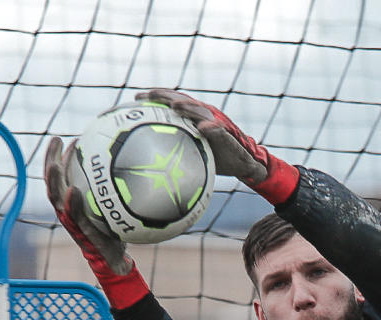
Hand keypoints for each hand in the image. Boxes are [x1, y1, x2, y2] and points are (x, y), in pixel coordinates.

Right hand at [44, 136, 139, 279]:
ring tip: (54, 164)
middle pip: (52, 182)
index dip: (55, 156)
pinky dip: (72, 204)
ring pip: (57, 199)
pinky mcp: (84, 233)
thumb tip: (124, 161)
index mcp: (70, 202)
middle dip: (50, 161)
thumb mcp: (110, 206)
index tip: (59, 138)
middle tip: (55, 141)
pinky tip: (74, 190)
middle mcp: (67, 210)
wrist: (115, 259)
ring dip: (54, 180)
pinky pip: (75, 217)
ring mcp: (73, 222)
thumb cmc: (113, 230)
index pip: (58, 176)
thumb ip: (109, 188)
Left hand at [135, 89, 298, 203]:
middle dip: (166, 96)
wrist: (243, 163)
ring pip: (200, 111)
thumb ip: (178, 144)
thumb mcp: (193, 148)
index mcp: (194, 116)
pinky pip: (220, 130)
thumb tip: (150, 155)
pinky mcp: (229, 135)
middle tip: (149, 95)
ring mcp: (217, 123)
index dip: (156, 98)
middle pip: (183, 100)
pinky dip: (212, 128)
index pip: (173, 101)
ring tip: (175, 107)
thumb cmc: (216, 156)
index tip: (137, 97)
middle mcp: (205, 114)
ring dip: (188, 108)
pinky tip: (203, 128)